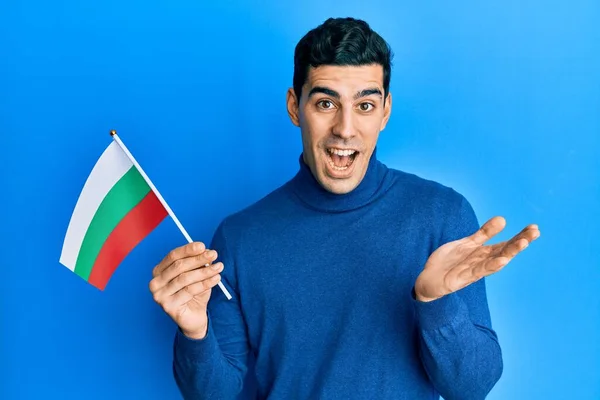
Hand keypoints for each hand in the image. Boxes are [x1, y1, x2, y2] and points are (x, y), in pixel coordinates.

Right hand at [149, 242, 223, 338]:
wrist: (195, 317)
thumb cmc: (194, 293)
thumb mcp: (197, 274)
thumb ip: (199, 263)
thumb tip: (206, 251)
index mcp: (159, 271)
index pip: (173, 256)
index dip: (188, 250)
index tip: (203, 246)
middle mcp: (155, 282)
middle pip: (178, 266)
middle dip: (198, 259)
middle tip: (214, 255)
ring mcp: (159, 295)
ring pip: (185, 278)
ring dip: (204, 271)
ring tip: (219, 267)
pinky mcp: (168, 306)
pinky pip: (189, 291)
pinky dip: (205, 283)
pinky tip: (216, 279)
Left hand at [414, 216, 539, 301]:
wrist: (428, 279)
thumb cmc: (450, 262)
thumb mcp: (467, 244)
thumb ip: (484, 233)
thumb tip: (503, 219)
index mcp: (484, 254)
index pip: (506, 244)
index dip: (520, 236)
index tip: (534, 227)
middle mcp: (482, 262)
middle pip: (504, 251)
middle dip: (520, 242)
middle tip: (535, 232)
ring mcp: (474, 270)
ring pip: (495, 261)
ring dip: (510, 252)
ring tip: (524, 242)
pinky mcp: (462, 278)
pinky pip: (478, 271)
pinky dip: (491, 266)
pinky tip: (502, 260)